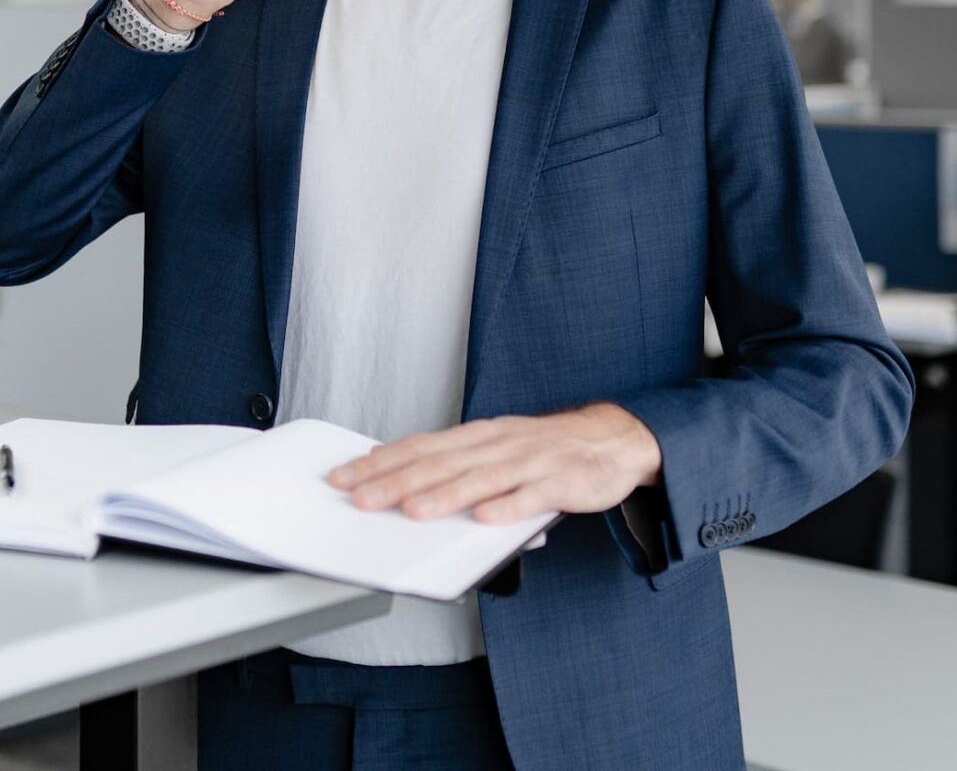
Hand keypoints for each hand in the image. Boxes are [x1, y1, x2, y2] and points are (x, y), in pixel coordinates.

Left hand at [327, 404, 662, 524]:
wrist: (612, 440)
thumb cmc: (545, 451)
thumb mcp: (496, 448)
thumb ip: (457, 464)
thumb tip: (405, 483)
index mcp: (479, 436)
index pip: (420, 447)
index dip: (380, 461)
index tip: (345, 476)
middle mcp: (498, 444)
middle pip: (441, 463)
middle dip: (397, 482)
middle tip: (360, 499)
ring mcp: (529, 462)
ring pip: (481, 479)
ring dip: (445, 496)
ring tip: (413, 511)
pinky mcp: (561, 483)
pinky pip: (532, 497)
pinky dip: (508, 508)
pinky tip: (486, 519)